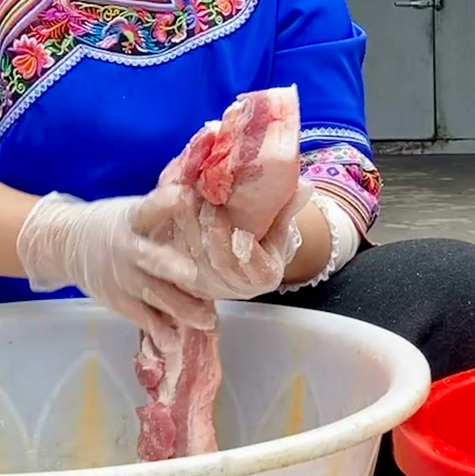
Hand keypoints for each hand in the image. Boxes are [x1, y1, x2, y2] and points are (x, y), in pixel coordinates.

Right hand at [16, 193, 213, 340]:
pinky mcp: (120, 302)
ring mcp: (123, 279)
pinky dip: (160, 330)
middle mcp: (126, 249)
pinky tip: (177, 341)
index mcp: (131, 219)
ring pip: (154, 294)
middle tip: (193, 275)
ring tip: (207, 319)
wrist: (68, 245)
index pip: (148, 208)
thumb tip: (206, 197)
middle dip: (170, 267)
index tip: (185, 197)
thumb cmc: (117, 225)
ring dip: (181, 308)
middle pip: (150, 258)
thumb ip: (164, 210)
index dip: (166, 203)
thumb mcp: (134, 210)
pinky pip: (143, 318)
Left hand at [134, 125, 311, 300]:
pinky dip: (173, 236)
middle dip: (211, 232)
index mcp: (265, 277)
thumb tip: (305, 186)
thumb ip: (288, 208)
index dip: (244, 249)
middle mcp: (238, 289)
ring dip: (188, 231)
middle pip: (220, 262)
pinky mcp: (188, 282)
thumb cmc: (264, 236)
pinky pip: (177, 262)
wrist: (243, 255)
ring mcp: (211, 288)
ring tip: (184, 201)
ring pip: (196, 262)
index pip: (254, 267)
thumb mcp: (279, 224)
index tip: (235, 226)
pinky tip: (169, 212)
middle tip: (204, 203)